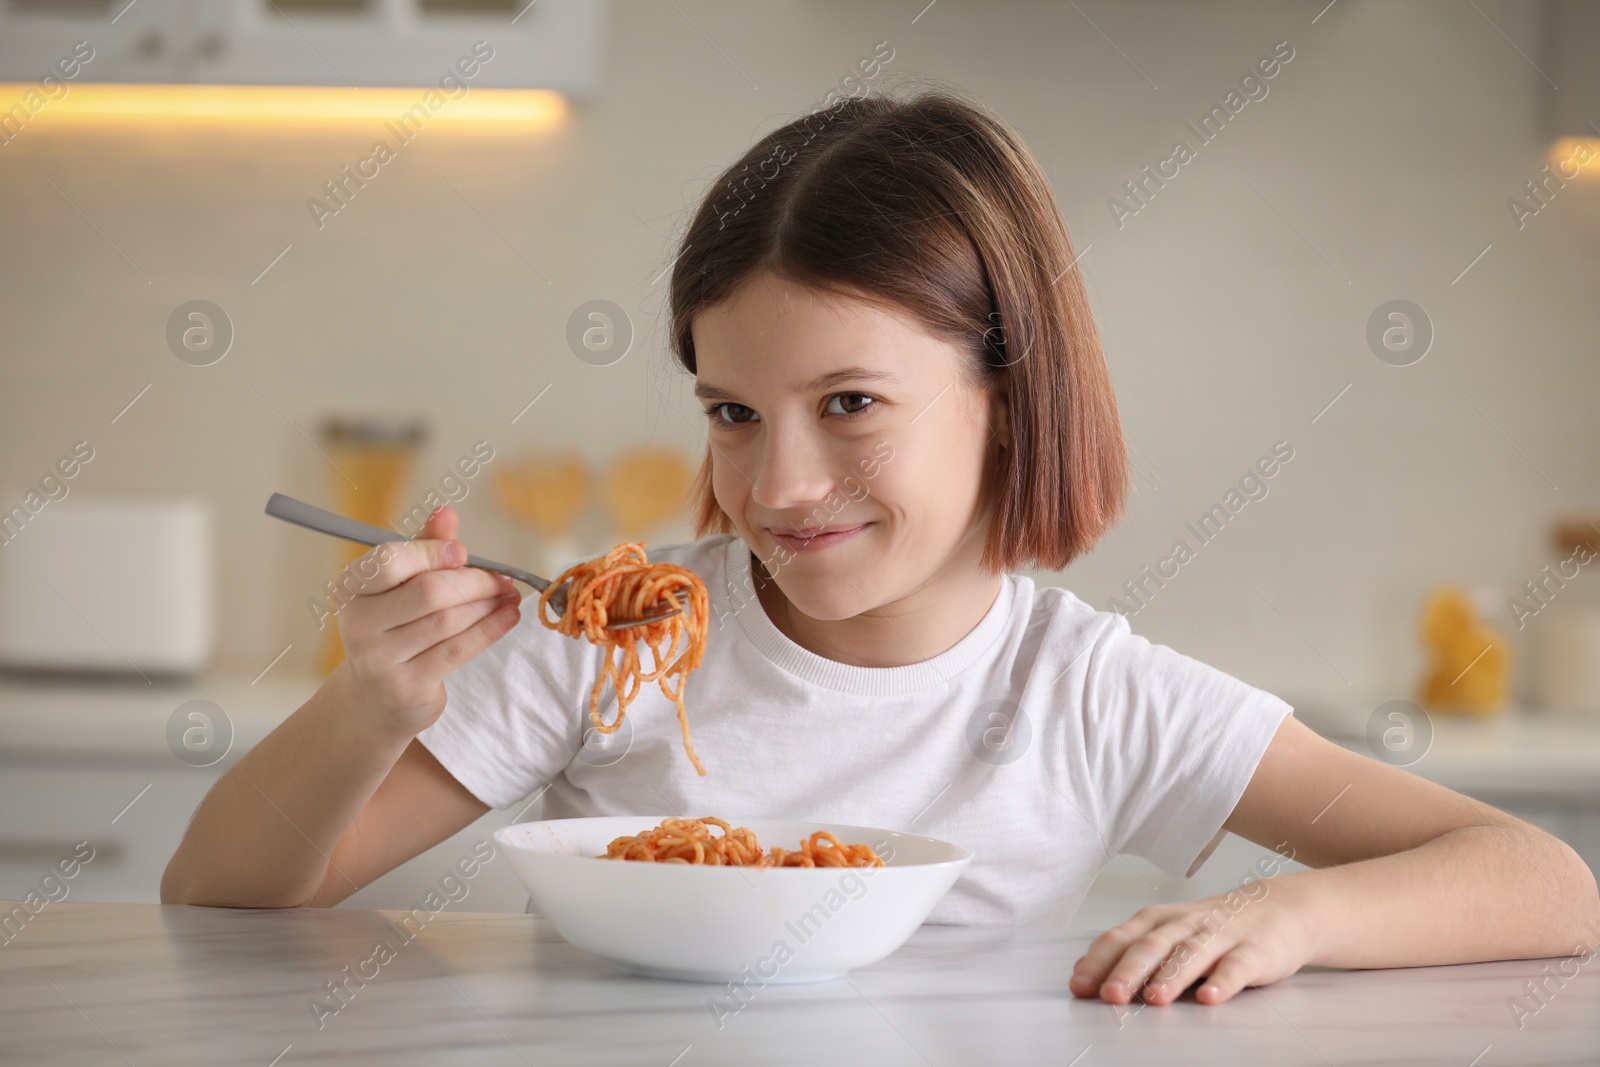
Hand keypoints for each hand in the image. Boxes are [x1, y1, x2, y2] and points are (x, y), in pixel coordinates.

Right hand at [335, 504, 521, 735]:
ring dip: (487, 604)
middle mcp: (357, 623)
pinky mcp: (407, 686)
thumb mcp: (400, 585)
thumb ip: (422, 548)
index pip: (390, 561)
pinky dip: (490, 629)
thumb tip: (446, 511)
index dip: (432, 552)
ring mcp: (379, 659)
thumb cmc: (394, 627)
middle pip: (428, 592)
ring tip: (508, 594)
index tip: (464, 552)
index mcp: (351, 587)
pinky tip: (508, 617)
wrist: (377, 697)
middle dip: (474, 581)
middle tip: (501, 577)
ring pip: (448, 621)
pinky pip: (459, 650)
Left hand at [1069, 881, 1319, 1005]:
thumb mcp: (1170, 932)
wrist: (1280, 907)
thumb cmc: (1215, 926)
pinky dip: (1223, 981)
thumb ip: (1132, 950)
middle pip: (1152, 945)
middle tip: (1110, 995)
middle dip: (1129, 970)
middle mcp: (1186, 924)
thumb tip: (1084, 972)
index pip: (1122, 937)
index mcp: (1160, 920)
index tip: (1079, 985)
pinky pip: (1238, 966)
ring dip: (1172, 976)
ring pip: (1192, 953)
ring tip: (1154, 998)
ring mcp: (1221, 935)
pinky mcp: (1255, 951)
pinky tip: (1210, 998)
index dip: (1099, 961)